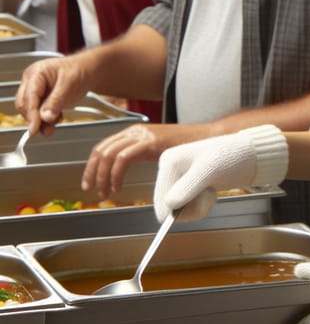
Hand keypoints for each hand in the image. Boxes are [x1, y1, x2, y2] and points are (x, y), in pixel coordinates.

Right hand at [15, 54, 92, 135]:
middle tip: (47, 129)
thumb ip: (56, 101)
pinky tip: (56, 119)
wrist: (89, 71)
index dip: (31, 113)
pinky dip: (46, 120)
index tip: (34, 128)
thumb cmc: (80, 70)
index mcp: (36, 73)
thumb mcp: (70, 84)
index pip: (29, 96)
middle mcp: (32, 82)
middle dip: (34, 118)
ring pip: (31, 111)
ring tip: (52, 127)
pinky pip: (39, 114)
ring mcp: (36, 92)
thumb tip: (45, 117)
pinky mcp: (42, 100)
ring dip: (40, 122)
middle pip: (25, 105)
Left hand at [81, 123, 209, 198]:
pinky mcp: (151, 142)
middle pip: (102, 150)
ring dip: (103, 176)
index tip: (89, 182)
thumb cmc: (186, 147)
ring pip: (110, 154)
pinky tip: (118, 186)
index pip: (104, 147)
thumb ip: (141, 154)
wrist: (205, 138)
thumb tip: (123, 172)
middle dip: (92, 173)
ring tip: (106, 192)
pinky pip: (124, 158)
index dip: (92, 166)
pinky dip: (116, 174)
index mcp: (135, 132)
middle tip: (93, 190)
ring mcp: (143, 135)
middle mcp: (136, 131)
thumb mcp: (156, 150)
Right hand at [153, 125, 287, 221]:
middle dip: (192, 206)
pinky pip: (189, 207)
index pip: (162, 201)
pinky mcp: (189, 187)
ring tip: (211, 188)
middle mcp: (170, 170)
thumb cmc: (231, 156)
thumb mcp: (210, 170)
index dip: (180, 210)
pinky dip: (202, 204)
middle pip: (170, 208)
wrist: (249, 155)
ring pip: (180, 210)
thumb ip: (189, 187)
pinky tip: (211, 190)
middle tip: (208, 191)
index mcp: (169, 161)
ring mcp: (180, 179)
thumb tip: (170, 206)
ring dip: (199, 206)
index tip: (200, 199)